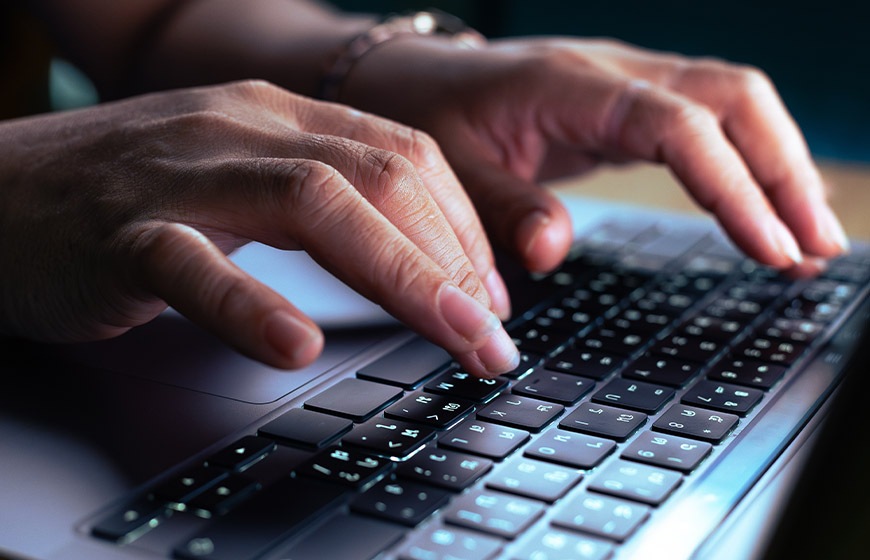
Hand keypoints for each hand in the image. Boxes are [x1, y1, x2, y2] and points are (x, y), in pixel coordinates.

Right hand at [0, 80, 517, 376]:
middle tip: (495, 337)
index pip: (404, 155)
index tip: (492, 296)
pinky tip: (296, 346)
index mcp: (277, 115)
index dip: (464, 228)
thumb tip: (413, 257)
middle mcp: (240, 128)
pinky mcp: (117, 232)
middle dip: (456, 262)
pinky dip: (250, 306)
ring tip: (453, 339)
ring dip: (401, 278)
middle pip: (381, 179)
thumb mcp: (239, 177)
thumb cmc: (127, 195)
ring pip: (312, 206)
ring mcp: (179, 174)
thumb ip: (320, 203)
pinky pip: (191, 265)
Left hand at [340, 36, 849, 272]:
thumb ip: (500, 208)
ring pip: (734, 102)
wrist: (419, 77)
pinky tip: (766, 204)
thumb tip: (553, 252)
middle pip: (732, 99)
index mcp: (569, 85)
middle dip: (782, 173)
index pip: (675, 125)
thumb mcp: (449, 167)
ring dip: (780, 165)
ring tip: (810, 238)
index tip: (768, 247)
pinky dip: (749, 160)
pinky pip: (710, 119)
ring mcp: (628, 82)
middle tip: (812, 250)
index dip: (730, 185)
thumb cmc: (431, 114)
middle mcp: (613, 72)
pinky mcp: (631, 104)